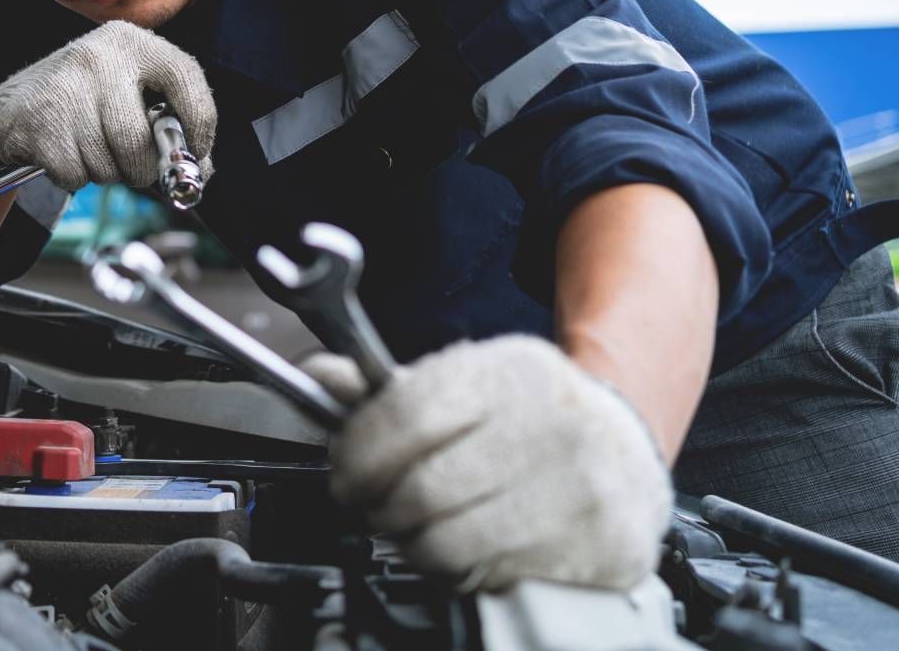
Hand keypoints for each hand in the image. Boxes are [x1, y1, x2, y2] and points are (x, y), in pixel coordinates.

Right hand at [0, 22, 215, 191]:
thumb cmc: (87, 104)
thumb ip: (170, 127)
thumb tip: (201, 173)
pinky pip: (76, 175)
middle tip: (134, 167)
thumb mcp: (129, 94)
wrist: (14, 106)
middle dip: (141, 168)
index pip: (185, 77)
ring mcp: (66, 89)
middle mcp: (99, 57)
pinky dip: (76, 177)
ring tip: (90, 149)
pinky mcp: (41, 122)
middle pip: (138, 140)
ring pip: (108, 164)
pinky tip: (65, 152)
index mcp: (130, 42)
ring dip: (106, 173)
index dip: (200, 123)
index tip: (197, 151)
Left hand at [304, 335, 672, 591]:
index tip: (343, 473)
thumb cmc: (532, 418)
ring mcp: (580, 490)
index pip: (407, 414)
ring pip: (451, 541)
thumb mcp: (468, 383)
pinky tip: (464, 550)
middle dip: (378, 507)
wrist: (629, 452)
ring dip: (412, 546)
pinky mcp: (601, 548)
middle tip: (372, 509)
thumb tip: (318, 377)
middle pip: (423, 487)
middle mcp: (552, 425)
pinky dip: (460, 571)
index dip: (358, 454)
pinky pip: (492, 576)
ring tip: (414, 531)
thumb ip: (392, 390)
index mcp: (511, 371)